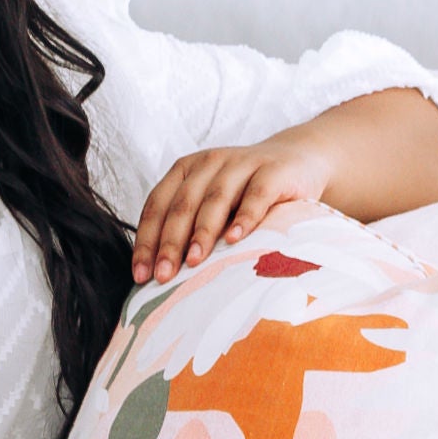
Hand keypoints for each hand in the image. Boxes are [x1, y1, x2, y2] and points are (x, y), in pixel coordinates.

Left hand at [131, 140, 333, 283]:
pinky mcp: (274, 171)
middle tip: (163, 276)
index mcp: (186, 171)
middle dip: (170, 243)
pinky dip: (245, 218)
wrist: (297, 161)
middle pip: (183, 205)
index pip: (157, 206)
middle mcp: (210, 163)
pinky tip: (235, 240)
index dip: (147, 241)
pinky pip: (257, 195)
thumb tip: (160, 276)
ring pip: (216, 199)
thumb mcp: (212, 204)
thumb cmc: (245, 193)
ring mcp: (242, 164)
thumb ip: (189, 227)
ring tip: (194, 261)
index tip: (140, 275)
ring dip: (203, 232)